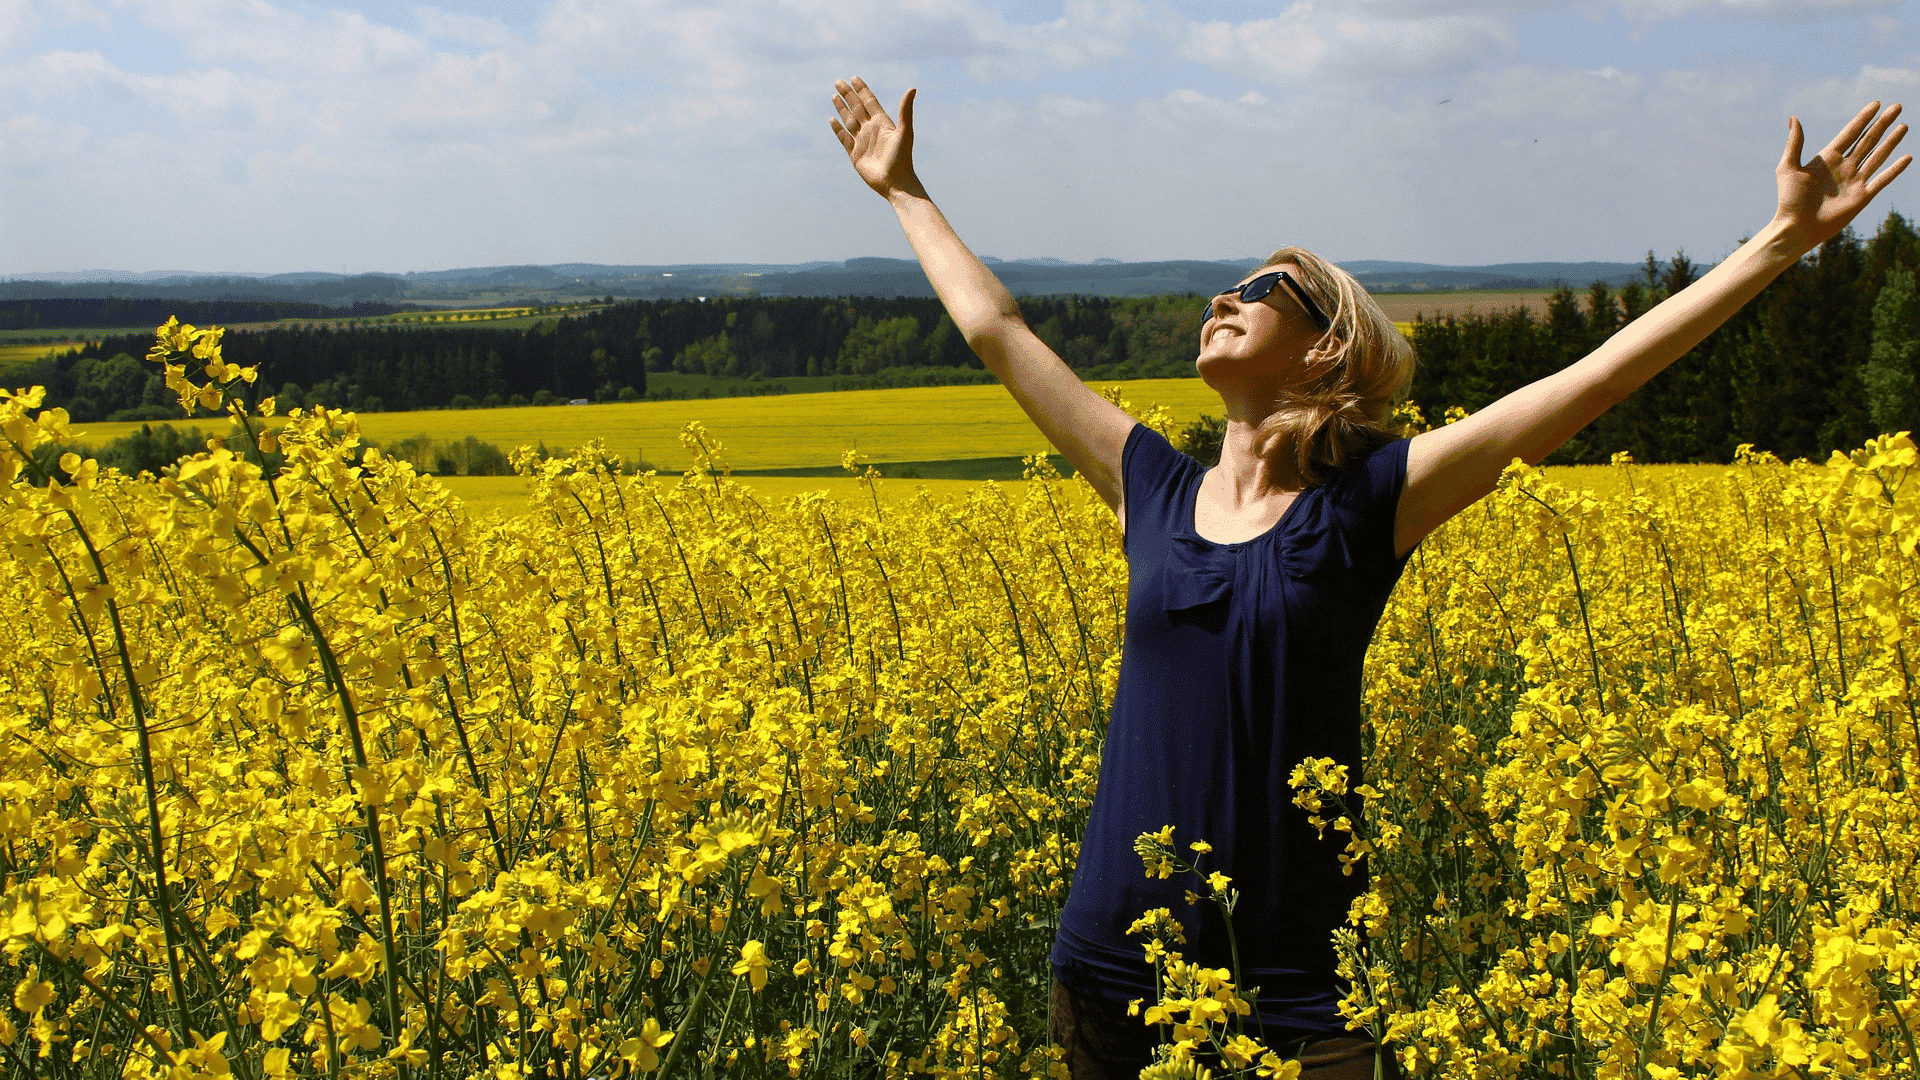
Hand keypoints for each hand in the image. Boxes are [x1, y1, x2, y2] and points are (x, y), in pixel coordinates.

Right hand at [831, 77, 921, 198]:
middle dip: (848, 95)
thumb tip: (913, 88)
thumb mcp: (904, 132)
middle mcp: (871, 130)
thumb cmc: (902, 158)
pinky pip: (844, 139)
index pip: (870, 102)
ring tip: (834, 96)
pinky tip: (832, 120)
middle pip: (857, 108)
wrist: (895, 182)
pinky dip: (838, 129)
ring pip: (849, 121)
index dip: (862, 90)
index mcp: (882, 123)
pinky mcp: (855, 154)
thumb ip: (905, 110)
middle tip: (838, 82)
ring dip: (842, 109)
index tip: (854, 78)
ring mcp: (862, 141)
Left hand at [1774, 101, 1909, 249]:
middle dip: (1882, 123)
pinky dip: (1895, 169)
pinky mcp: (1862, 197)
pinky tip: (1907, 157)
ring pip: (1878, 156)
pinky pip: (1882, 180)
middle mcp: (1844, 167)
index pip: (1850, 133)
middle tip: (1897, 106)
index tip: (1876, 103)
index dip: (1863, 118)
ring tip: (1903, 125)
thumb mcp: (1788, 168)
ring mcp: (1854, 181)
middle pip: (1868, 140)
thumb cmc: (1789, 200)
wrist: (1797, 227)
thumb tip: (1793, 117)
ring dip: (1891, 141)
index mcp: (1827, 158)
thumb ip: (1795, 143)